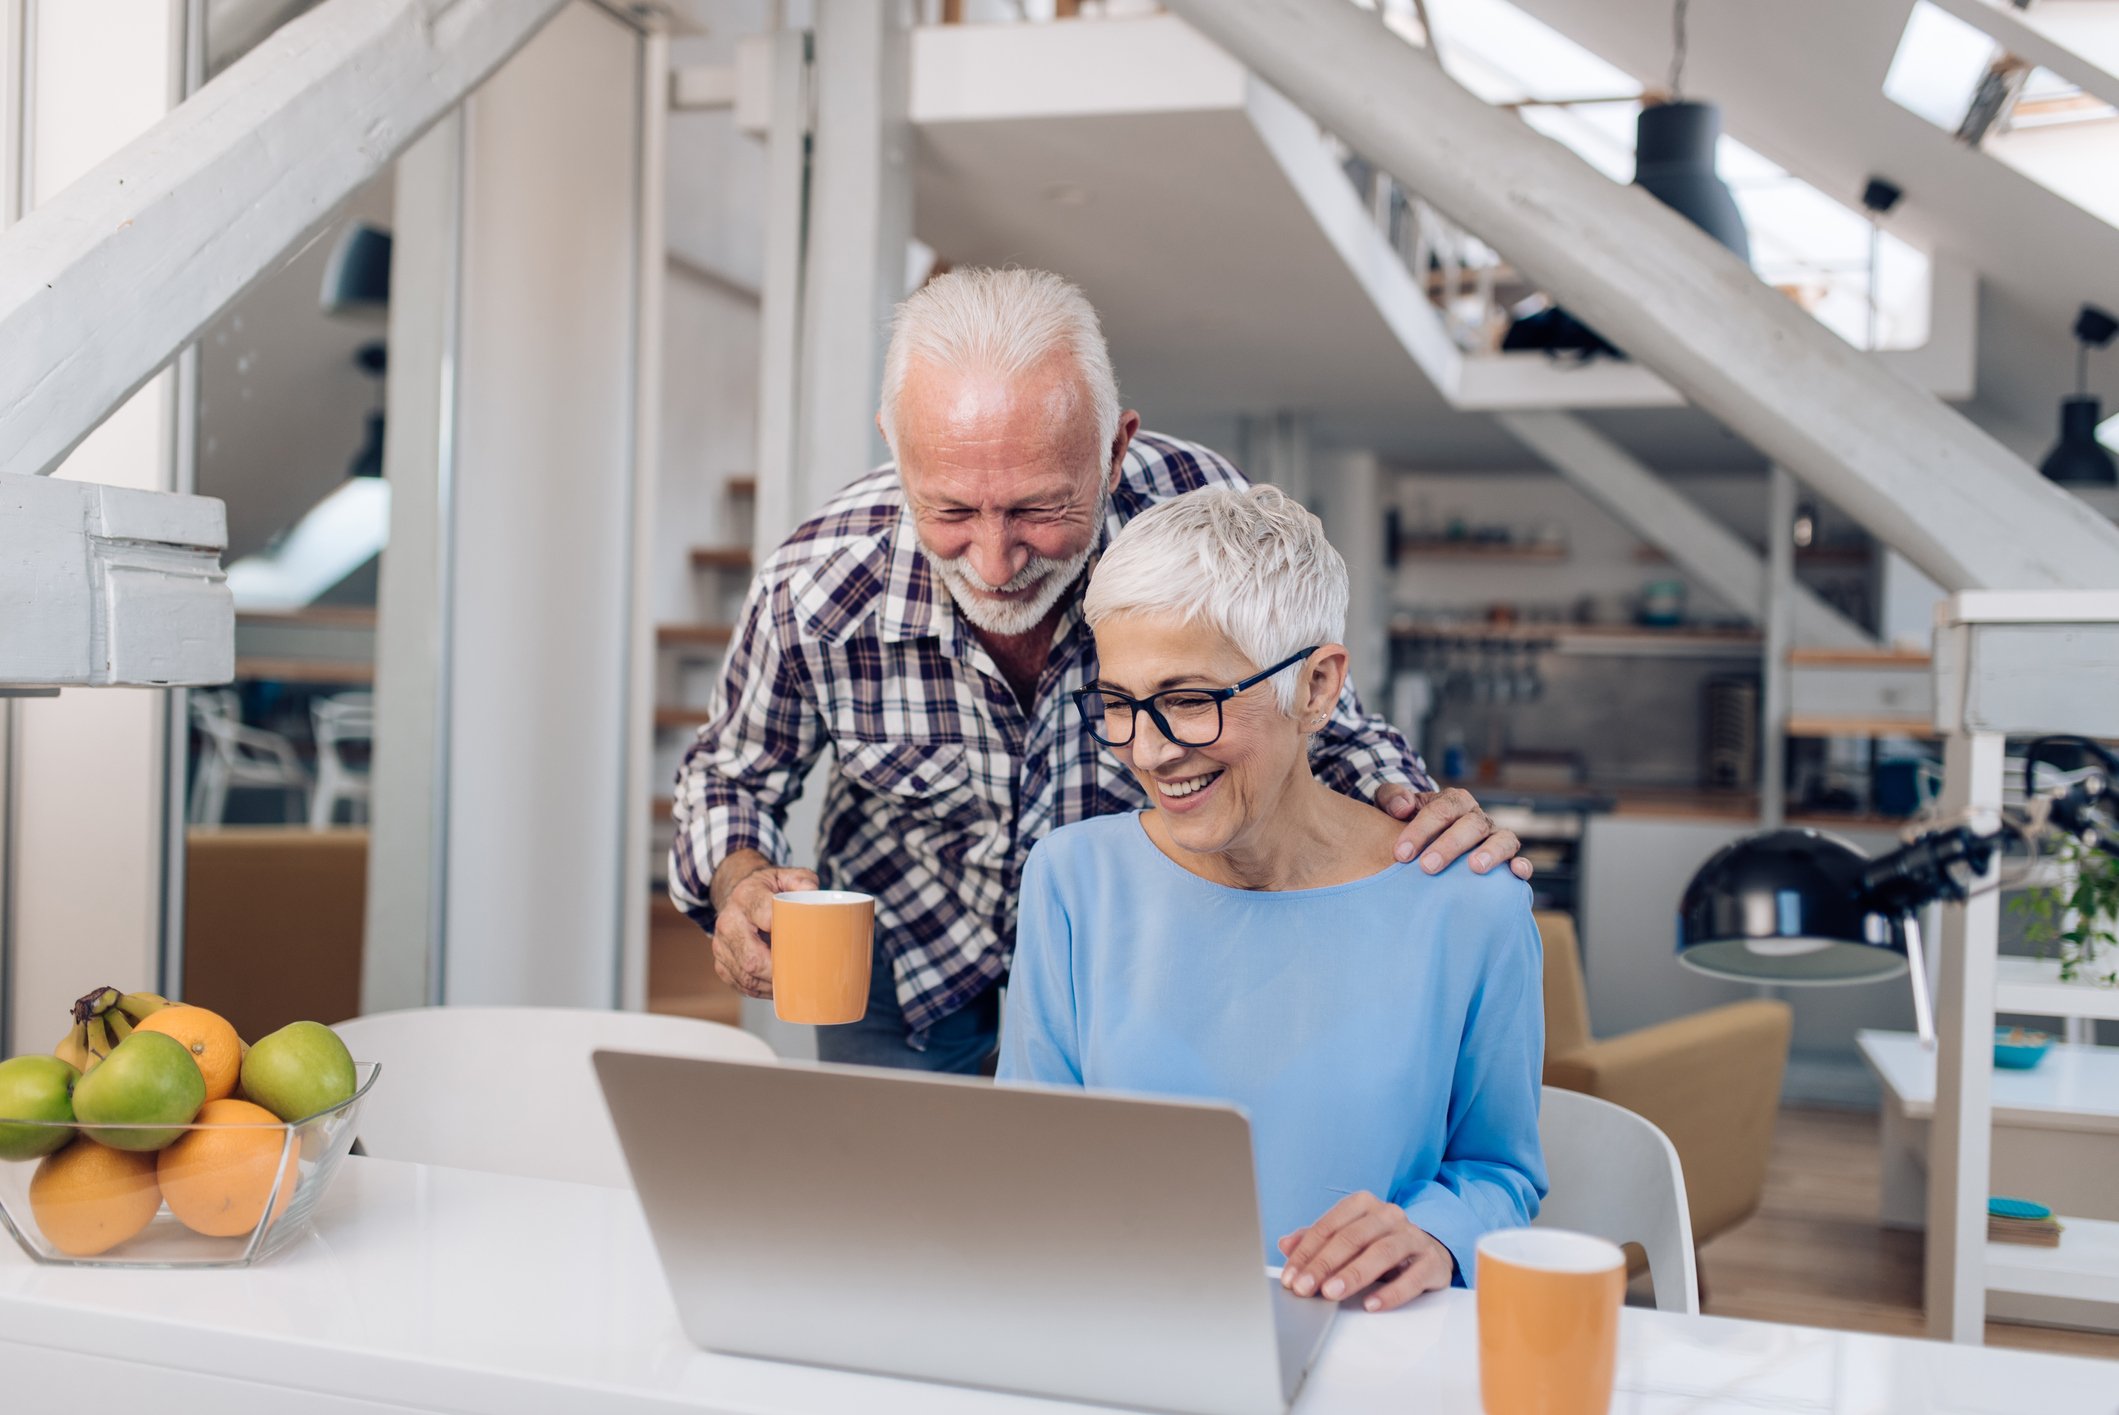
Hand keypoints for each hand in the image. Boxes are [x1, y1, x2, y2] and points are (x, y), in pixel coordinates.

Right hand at [711, 864, 819, 997]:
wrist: (737, 894)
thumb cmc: (767, 889)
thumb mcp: (785, 876)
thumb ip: (803, 881)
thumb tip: (812, 896)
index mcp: (746, 896)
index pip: (764, 916)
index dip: (785, 934)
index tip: (804, 944)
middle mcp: (729, 921)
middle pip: (753, 958)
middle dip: (779, 972)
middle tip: (803, 974)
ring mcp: (721, 945)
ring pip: (746, 976)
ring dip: (772, 986)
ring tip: (794, 984)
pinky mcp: (721, 963)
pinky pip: (741, 984)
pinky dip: (761, 990)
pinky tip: (777, 987)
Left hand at [1277, 1192, 1453, 1312]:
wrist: (1427, 1251)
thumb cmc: (1378, 1244)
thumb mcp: (1347, 1239)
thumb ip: (1316, 1241)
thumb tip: (1284, 1244)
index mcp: (1364, 1204)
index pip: (1329, 1226)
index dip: (1306, 1252)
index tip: (1291, 1277)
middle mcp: (1389, 1215)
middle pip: (1353, 1238)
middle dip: (1324, 1264)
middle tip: (1305, 1288)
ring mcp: (1413, 1237)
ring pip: (1382, 1252)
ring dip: (1354, 1274)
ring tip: (1332, 1293)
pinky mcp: (1432, 1262)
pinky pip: (1413, 1277)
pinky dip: (1391, 1292)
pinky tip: (1372, 1304)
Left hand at [1375, 784, 1530, 879]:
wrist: (1427, 838)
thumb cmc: (1408, 824)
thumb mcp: (1393, 805)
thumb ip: (1391, 798)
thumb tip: (1401, 807)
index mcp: (1453, 801)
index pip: (1441, 809)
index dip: (1421, 830)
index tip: (1401, 854)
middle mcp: (1477, 817)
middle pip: (1471, 825)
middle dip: (1450, 845)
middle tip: (1427, 867)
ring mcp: (1494, 837)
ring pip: (1502, 839)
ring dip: (1491, 852)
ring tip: (1475, 869)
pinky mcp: (1506, 859)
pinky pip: (1519, 860)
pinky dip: (1523, 866)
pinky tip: (1517, 873)